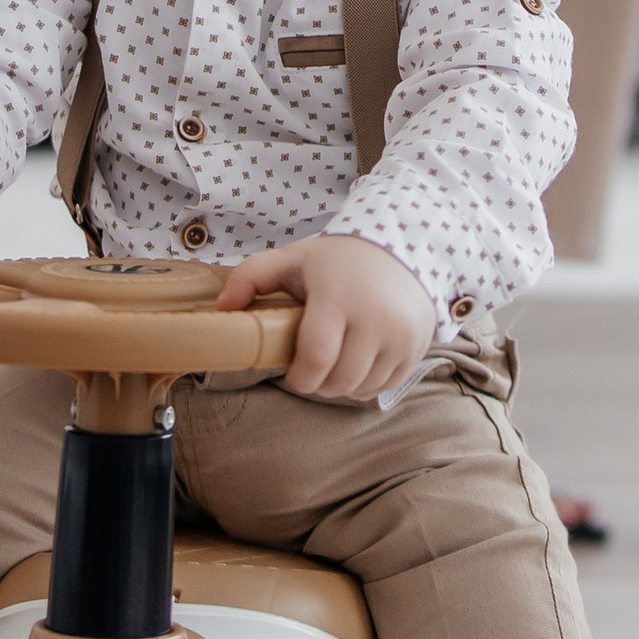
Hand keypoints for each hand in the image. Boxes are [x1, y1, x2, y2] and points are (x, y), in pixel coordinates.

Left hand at [217, 233, 432, 401]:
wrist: (402, 250)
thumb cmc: (339, 261)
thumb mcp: (293, 259)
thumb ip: (251, 277)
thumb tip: (222, 309)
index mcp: (338, 296)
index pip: (316, 358)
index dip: (299, 378)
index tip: (292, 373)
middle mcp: (375, 318)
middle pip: (338, 381)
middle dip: (318, 384)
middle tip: (311, 368)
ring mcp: (400, 335)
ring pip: (361, 388)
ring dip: (341, 386)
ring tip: (333, 363)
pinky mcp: (416, 347)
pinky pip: (384, 386)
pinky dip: (365, 384)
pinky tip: (357, 362)